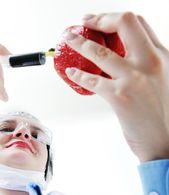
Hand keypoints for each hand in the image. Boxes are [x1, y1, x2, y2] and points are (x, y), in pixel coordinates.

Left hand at [65, 12, 168, 161]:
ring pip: (101, 51)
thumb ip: (147, 65)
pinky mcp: (120, 97)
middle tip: (85, 22)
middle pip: (124, 23)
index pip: (138, 24)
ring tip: (69, 39)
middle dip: (99, 18)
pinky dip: (78, 75)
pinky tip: (72, 73)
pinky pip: (93, 80)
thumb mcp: (162, 80)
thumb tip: (125, 57)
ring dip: (80, 43)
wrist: (164, 142)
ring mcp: (134, 79)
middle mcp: (150, 62)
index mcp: (161, 56)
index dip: (115, 17)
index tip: (101, 20)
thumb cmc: (160, 115)